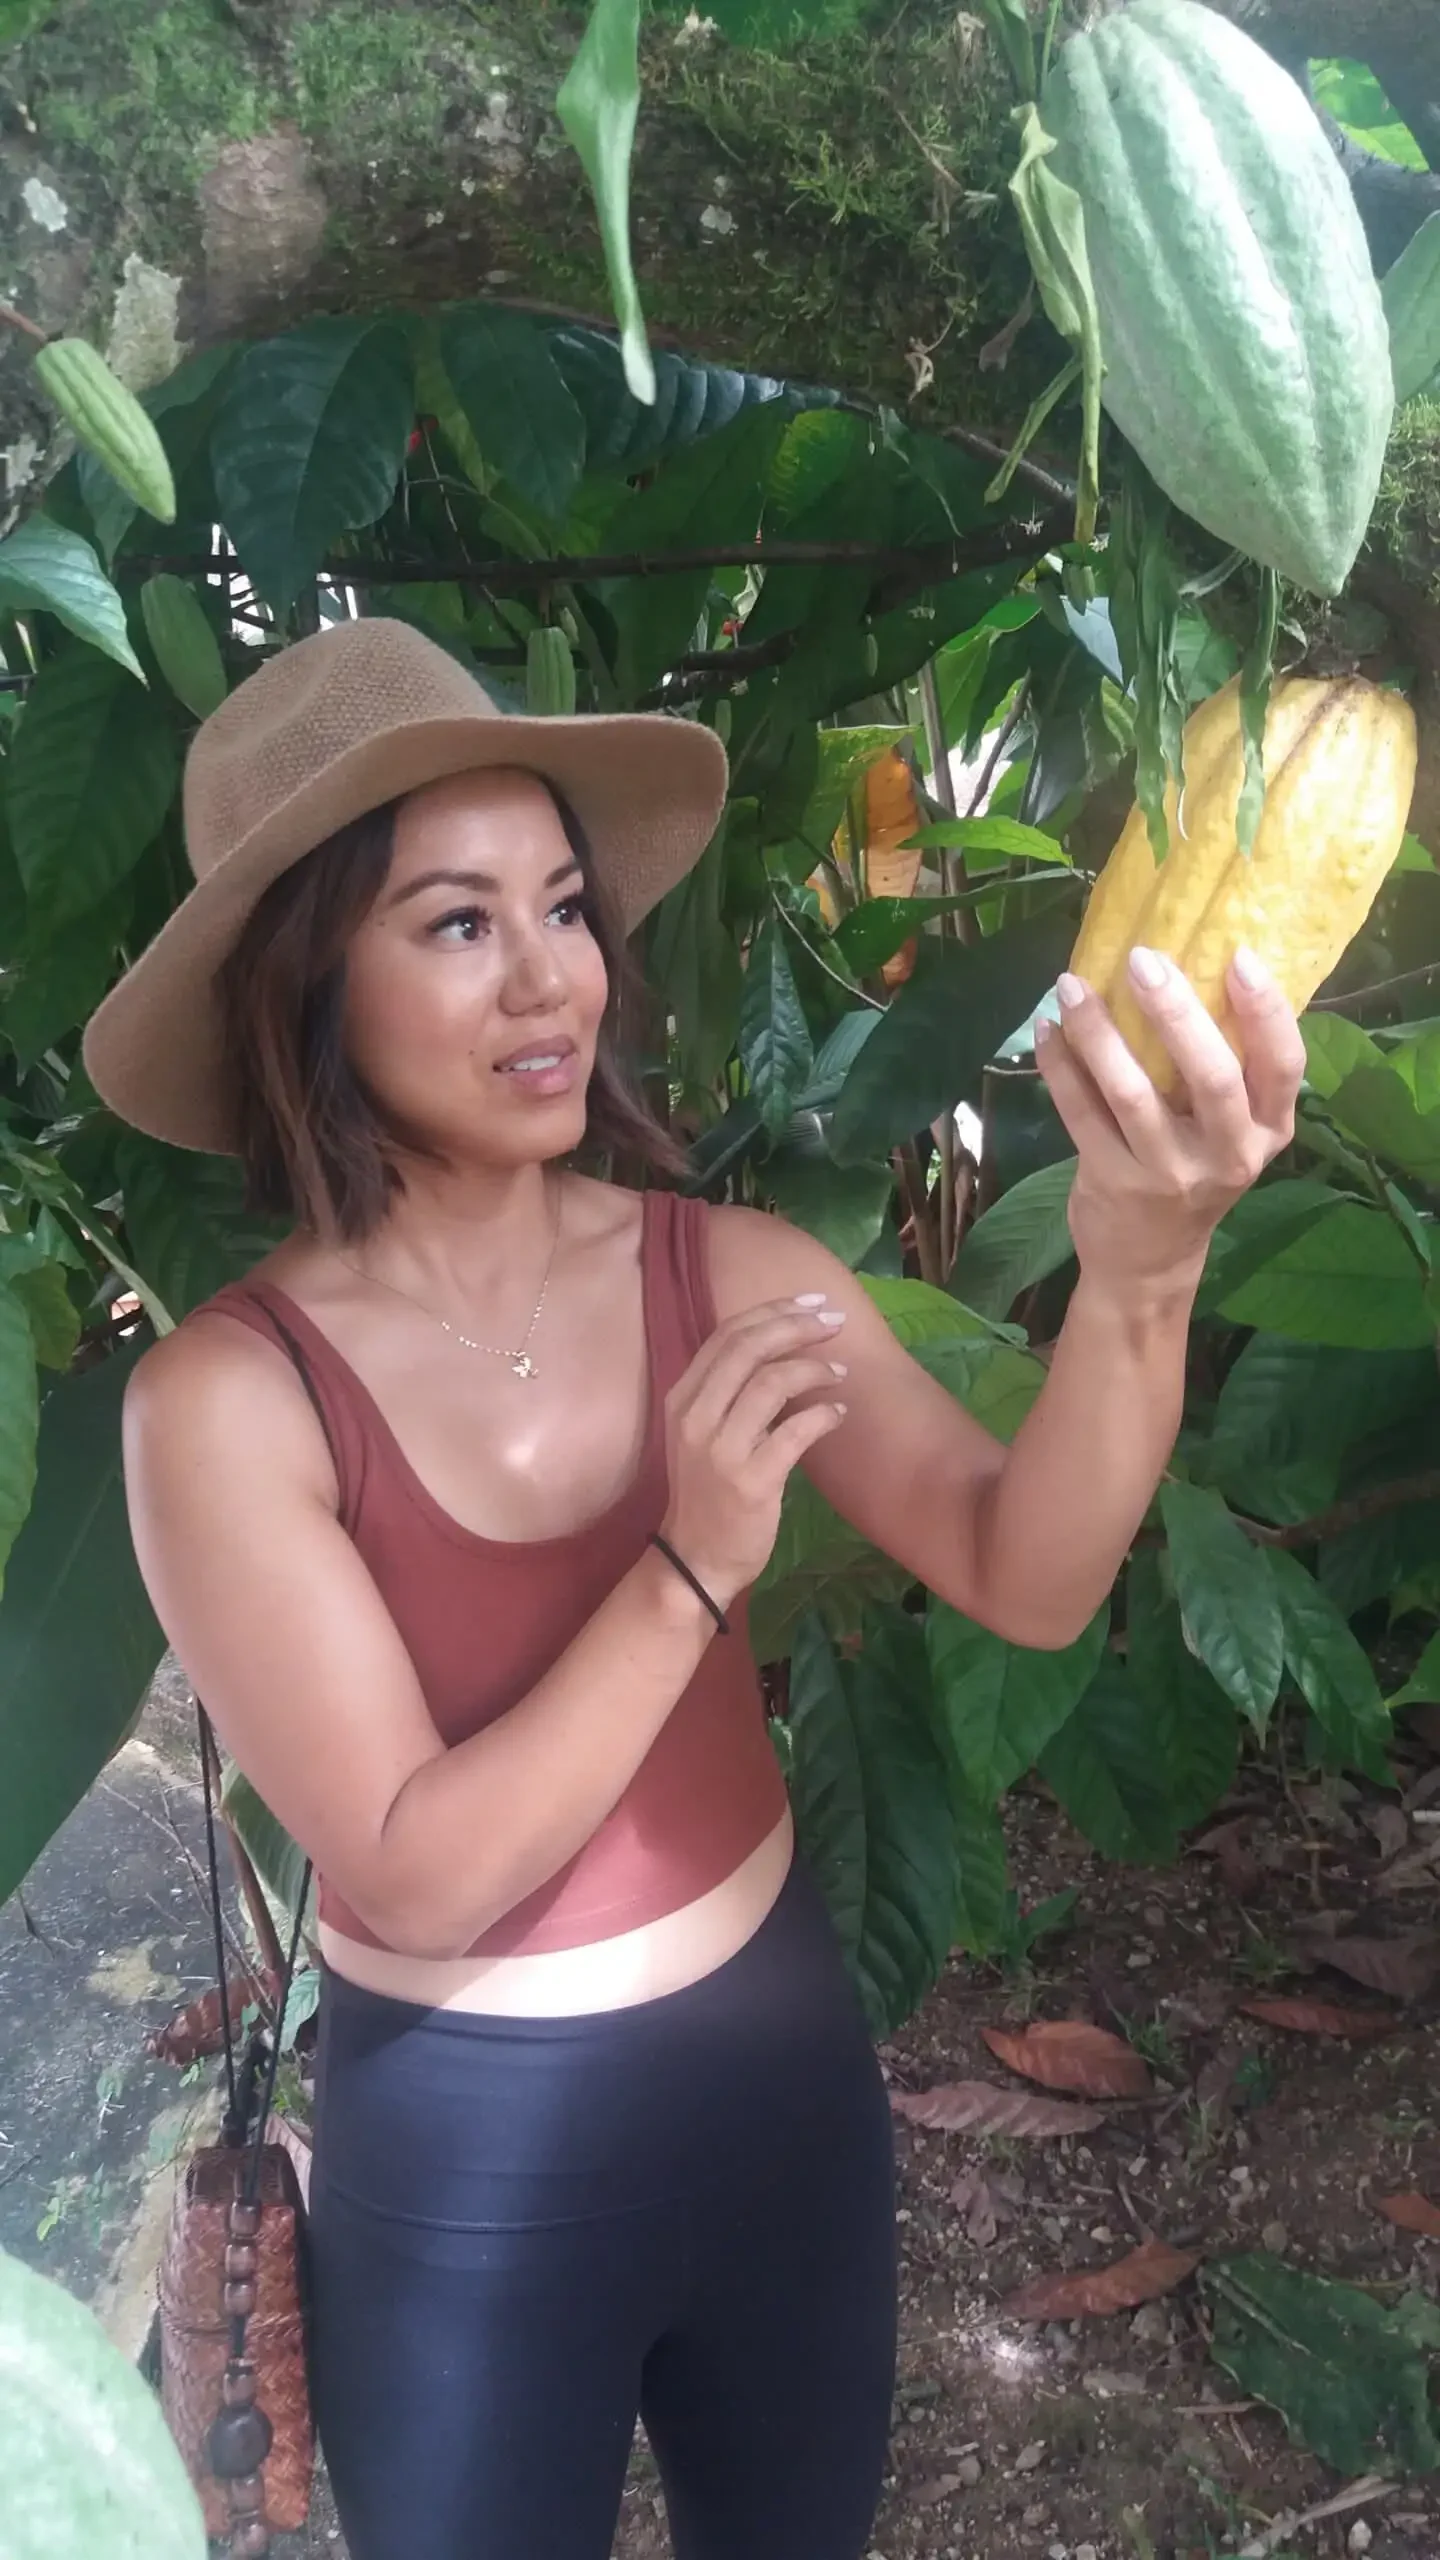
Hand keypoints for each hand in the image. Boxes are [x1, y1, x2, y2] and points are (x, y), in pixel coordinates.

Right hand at [659, 1297, 849, 1608]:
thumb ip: (728, 1391)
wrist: (695, 1560)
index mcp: (682, 1398)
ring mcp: (721, 1450)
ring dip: (815, 1369)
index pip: (727, 1334)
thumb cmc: (706, 1493)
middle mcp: (695, 1417)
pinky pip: (797, 1431)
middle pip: (750, 1347)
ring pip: (773, 1382)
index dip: (772, 1311)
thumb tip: (779, 1346)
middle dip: (798, 1326)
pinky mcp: (751, 1481)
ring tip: (840, 1374)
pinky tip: (840, 1414)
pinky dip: (825, 1415)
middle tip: (834, 1323)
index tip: (811, 1303)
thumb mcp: (702, 1433)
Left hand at [1033, 941, 1306, 1296]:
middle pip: (1211, 1076)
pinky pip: (1081, 1112)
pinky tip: (1048, 1031)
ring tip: (1071, 986)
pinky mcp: (1114, 1183)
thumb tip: (1188, 969)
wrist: (1151, 1261)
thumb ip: (1225, 1072)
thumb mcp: (1231, 1134)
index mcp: (1269, 1131)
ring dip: (1098, 1032)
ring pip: (1133, 1092)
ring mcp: (1170, 1175)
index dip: (1265, 1011)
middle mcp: (1229, 1156)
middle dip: (1175, 1011)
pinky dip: (1061, 1066)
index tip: (1239, 956)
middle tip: (1142, 958)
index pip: (1283, 1066)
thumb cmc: (1194, 1172)